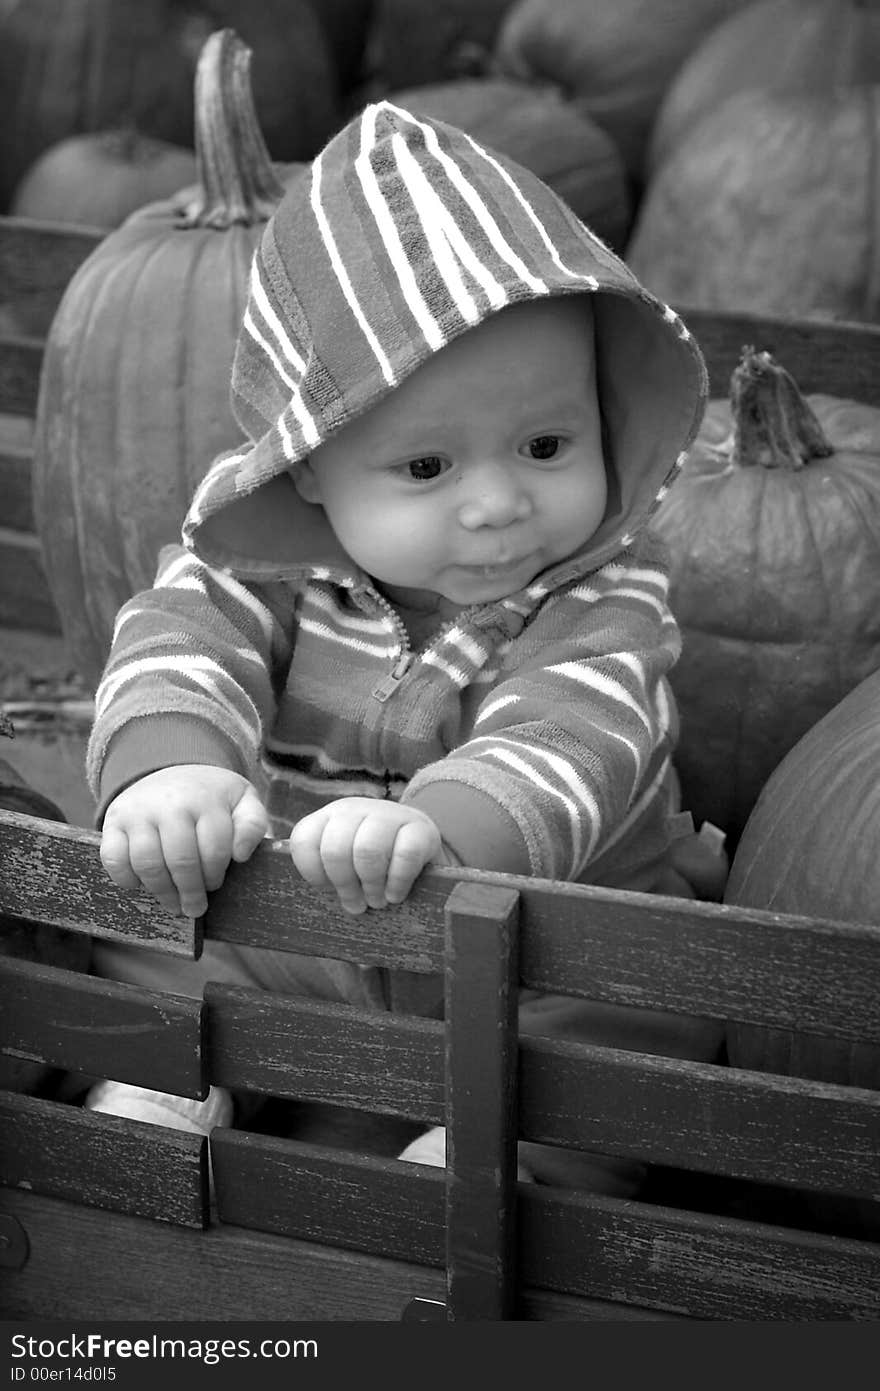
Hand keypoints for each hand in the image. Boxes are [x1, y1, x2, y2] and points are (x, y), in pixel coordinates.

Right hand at [100, 765, 268, 917]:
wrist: (171, 770)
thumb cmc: (212, 796)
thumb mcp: (242, 800)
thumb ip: (252, 824)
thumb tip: (242, 854)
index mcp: (206, 799)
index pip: (214, 850)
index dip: (215, 875)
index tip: (215, 885)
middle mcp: (170, 803)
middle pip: (181, 861)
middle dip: (190, 892)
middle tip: (195, 909)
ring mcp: (139, 811)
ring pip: (147, 863)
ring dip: (162, 891)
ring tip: (173, 903)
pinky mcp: (114, 820)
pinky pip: (113, 857)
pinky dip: (125, 878)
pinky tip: (139, 885)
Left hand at [289, 798, 447, 913]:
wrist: (423, 852)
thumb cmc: (374, 868)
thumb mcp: (344, 865)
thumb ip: (326, 873)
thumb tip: (314, 898)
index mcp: (329, 817)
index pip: (304, 841)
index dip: (313, 873)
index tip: (328, 888)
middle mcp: (356, 809)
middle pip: (335, 849)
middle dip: (344, 885)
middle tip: (356, 905)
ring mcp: (390, 814)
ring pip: (368, 850)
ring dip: (371, 885)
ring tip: (377, 901)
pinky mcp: (421, 828)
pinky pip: (404, 855)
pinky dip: (397, 882)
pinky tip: (395, 894)